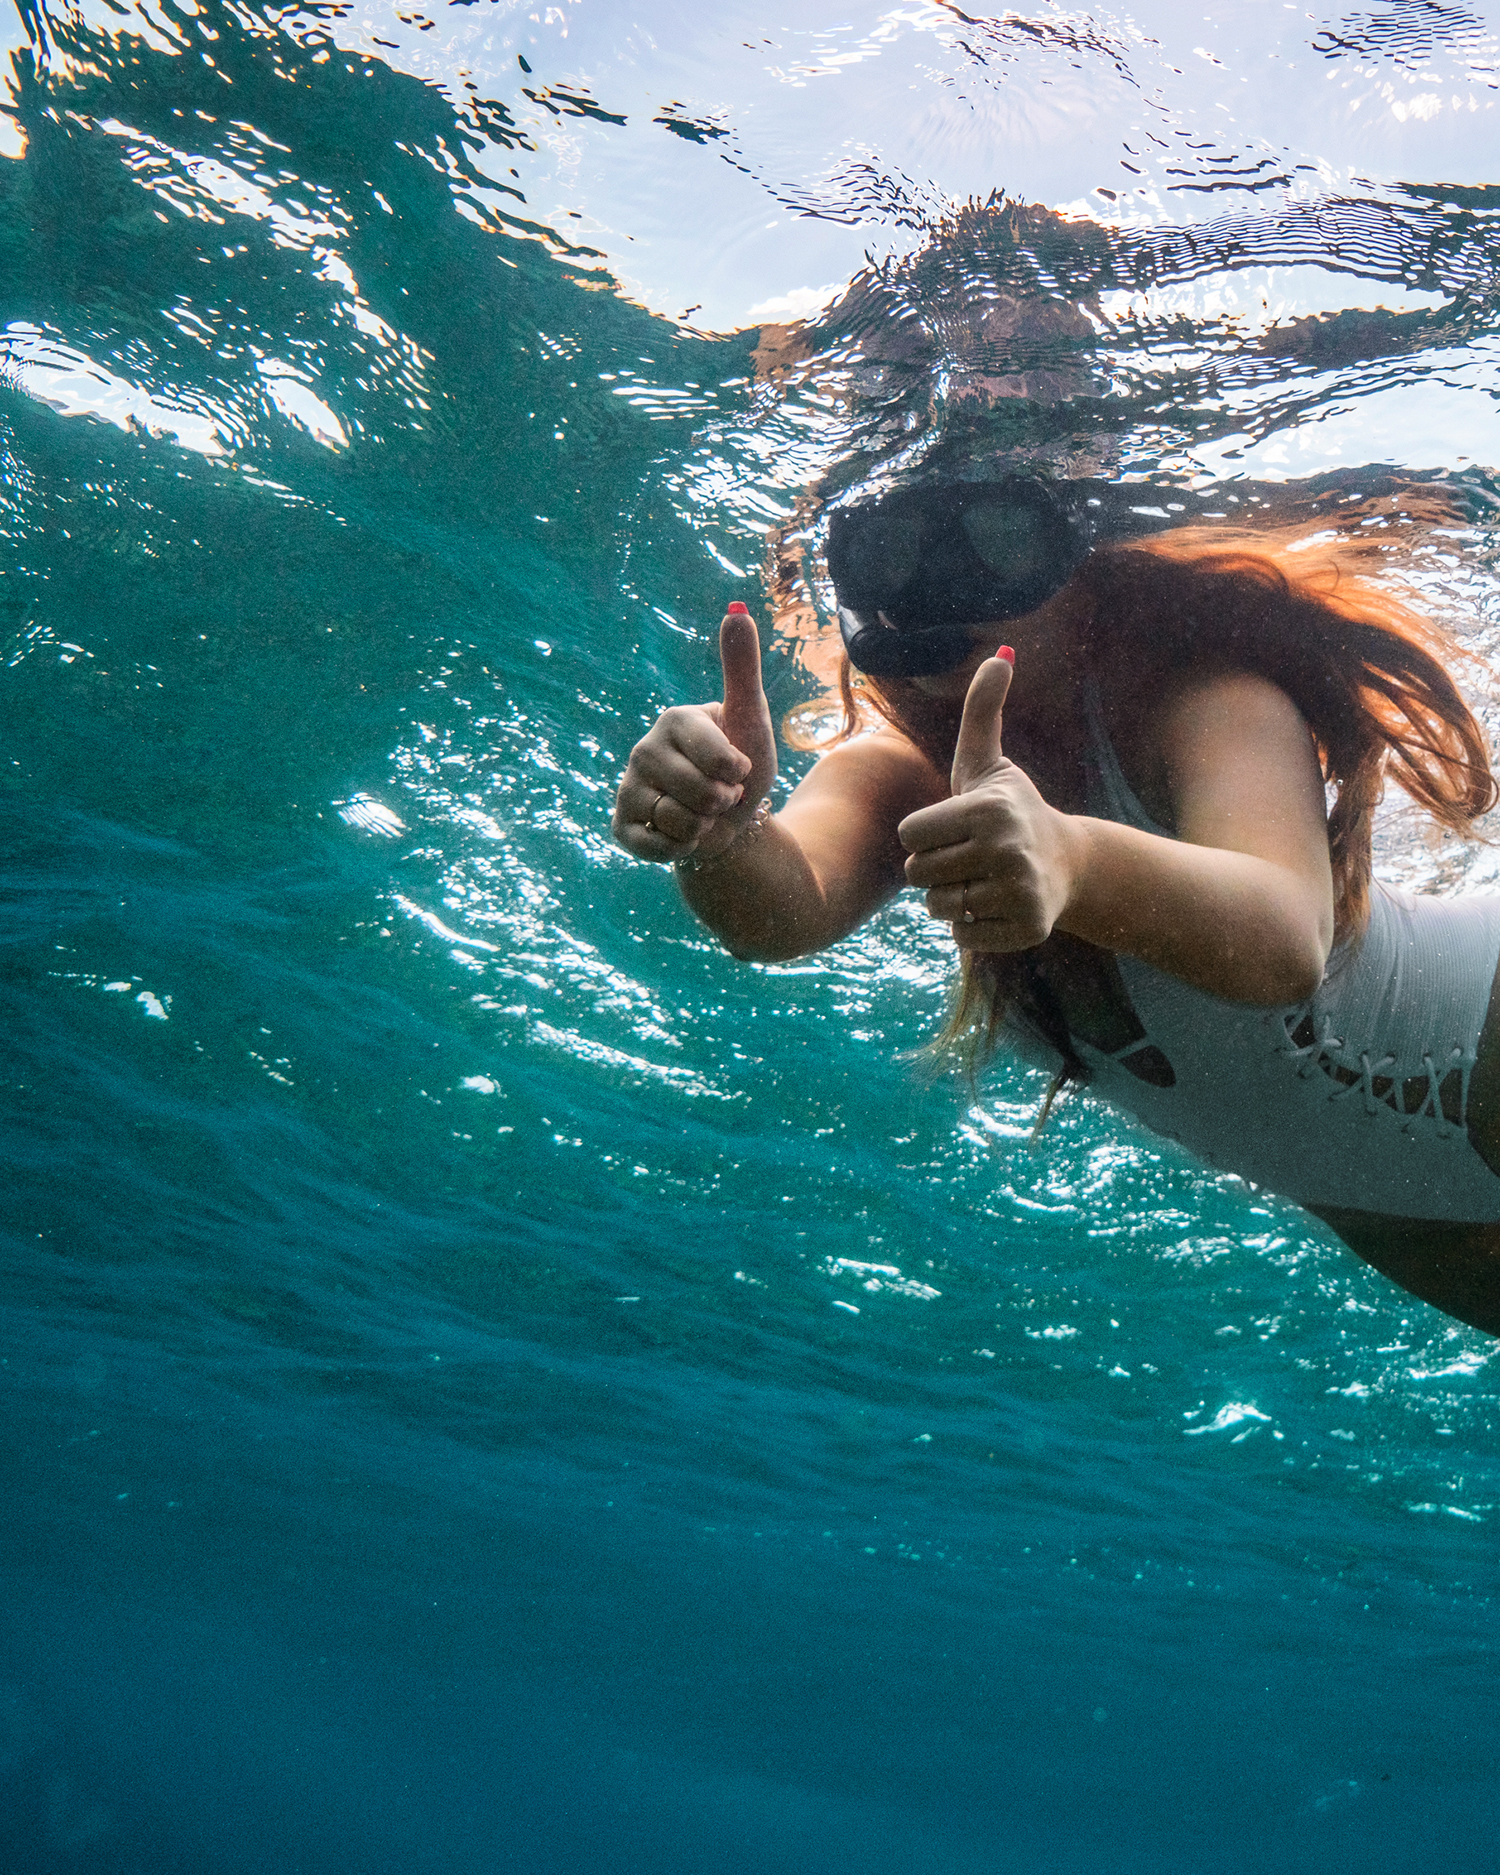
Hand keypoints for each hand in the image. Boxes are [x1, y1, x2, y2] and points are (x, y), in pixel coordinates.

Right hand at [612, 605, 777, 863]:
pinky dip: (680, 849)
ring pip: (678, 822)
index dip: (739, 774)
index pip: (720, 760)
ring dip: (702, 827)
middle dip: (722, 803)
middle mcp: (643, 750)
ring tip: (700, 814)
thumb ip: (742, 668)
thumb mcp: (751, 718)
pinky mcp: (620, 826)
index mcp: (674, 719)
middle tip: (719, 794)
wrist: (728, 822)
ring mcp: (628, 788)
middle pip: (700, 794)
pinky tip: (679, 834)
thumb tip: (737, 610)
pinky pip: (656, 847)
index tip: (736, 767)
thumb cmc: (741, 766)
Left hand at [897, 652, 1080, 949]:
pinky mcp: (1025, 930)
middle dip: (935, 869)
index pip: (908, 836)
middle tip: (969, 857)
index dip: (925, 834)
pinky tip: (996, 905)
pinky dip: (972, 928)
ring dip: (950, 900)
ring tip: (981, 881)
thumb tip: (999, 654)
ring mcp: (1018, 893)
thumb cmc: (1012, 810)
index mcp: (987, 809)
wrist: (1069, 864)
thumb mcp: (990, 763)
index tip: (954, 829)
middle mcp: (1005, 850)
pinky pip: (961, 938)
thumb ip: (982, 711)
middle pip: (918, 876)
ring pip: (937, 909)